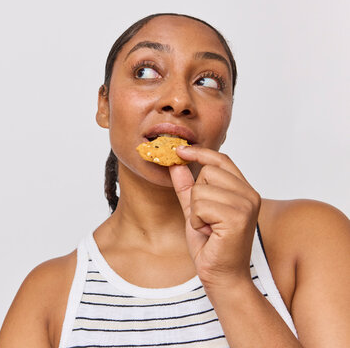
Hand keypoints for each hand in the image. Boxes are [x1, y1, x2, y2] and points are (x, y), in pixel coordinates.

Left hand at [169, 146, 260, 288]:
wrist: (222, 277)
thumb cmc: (211, 246)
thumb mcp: (195, 211)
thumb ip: (187, 188)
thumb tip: (176, 164)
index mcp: (244, 190)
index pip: (221, 159)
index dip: (199, 153)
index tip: (179, 150)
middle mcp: (249, 194)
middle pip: (207, 172)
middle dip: (197, 196)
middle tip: (206, 219)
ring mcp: (246, 205)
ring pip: (200, 190)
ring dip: (196, 212)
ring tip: (208, 228)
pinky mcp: (238, 217)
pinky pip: (200, 206)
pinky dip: (197, 221)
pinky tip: (209, 234)